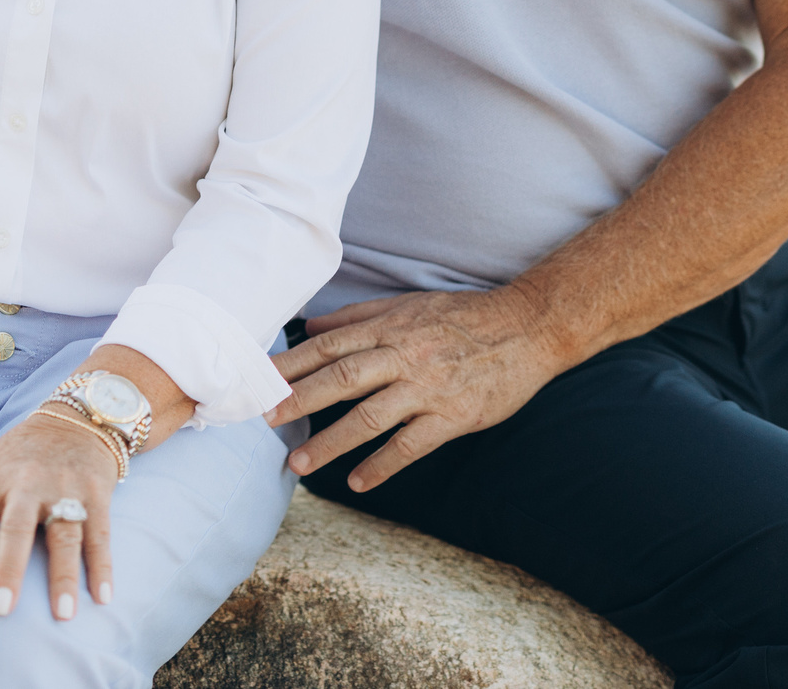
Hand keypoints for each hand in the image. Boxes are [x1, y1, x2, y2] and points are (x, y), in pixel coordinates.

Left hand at [0, 413, 119, 619]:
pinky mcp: (96, 492)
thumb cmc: (13, 458)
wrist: (73, 420)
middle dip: (8, 569)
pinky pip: (100, 533)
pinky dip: (103, 565)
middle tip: (0, 610)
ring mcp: (65, 487)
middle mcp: (27, 483)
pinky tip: (103, 597)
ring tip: (63, 615)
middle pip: (16, 528)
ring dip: (64, 576)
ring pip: (64, 534)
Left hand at [267, 285, 570, 492]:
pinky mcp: (454, 415)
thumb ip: (360, 316)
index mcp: (391, 327)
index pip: (331, 346)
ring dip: (331, 442)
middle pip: (342, 377)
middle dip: (300, 400)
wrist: (529, 327)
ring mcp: (429, 387)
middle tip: (265, 420)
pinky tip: (357, 482)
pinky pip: (411, 444)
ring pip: (371, 416)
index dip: (292, 363)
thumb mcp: (410, 305)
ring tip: (299, 465)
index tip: (258, 380)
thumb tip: (311, 327)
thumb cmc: (466, 316)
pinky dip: (382, 464)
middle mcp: (405, 355)